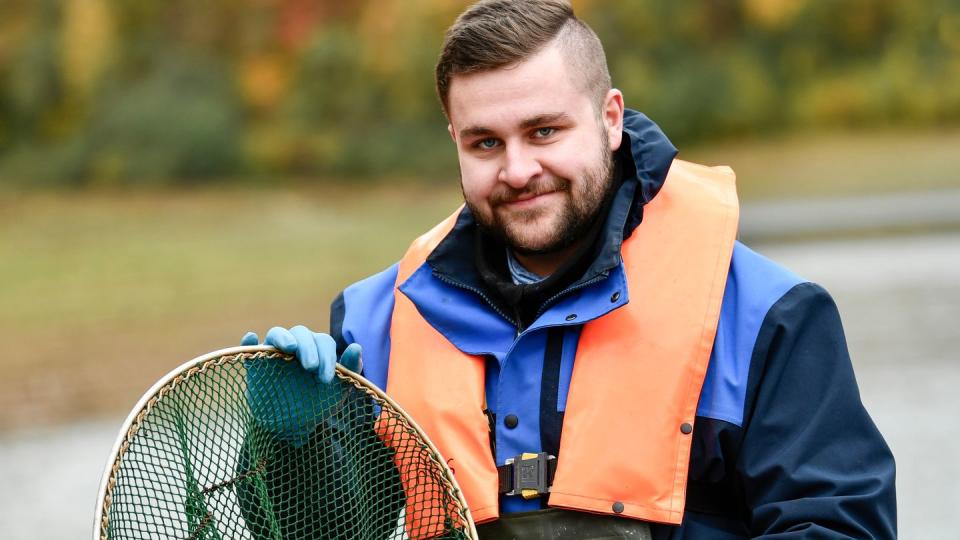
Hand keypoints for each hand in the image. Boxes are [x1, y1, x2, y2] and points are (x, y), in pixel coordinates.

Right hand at [240, 326, 362, 446]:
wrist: (293, 427)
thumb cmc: (318, 403)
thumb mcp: (338, 389)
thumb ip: (349, 368)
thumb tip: (357, 346)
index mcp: (317, 349)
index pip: (323, 341)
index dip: (327, 356)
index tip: (326, 378)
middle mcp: (296, 346)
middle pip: (301, 333)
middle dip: (308, 348)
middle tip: (311, 367)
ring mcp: (274, 353)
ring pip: (277, 333)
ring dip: (283, 337)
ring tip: (289, 348)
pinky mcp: (256, 364)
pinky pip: (249, 348)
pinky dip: (249, 341)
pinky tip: (251, 338)